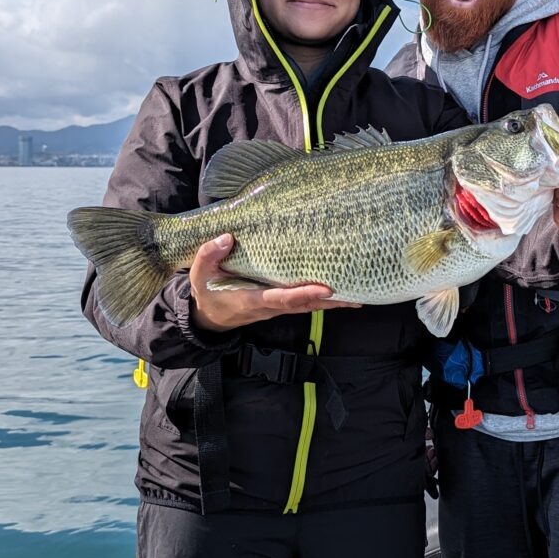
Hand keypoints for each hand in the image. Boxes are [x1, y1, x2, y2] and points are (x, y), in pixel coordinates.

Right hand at [189, 235, 361, 332]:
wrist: (207, 319)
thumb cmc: (206, 292)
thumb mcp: (200, 275)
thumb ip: (209, 255)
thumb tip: (227, 238)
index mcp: (250, 300)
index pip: (282, 298)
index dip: (304, 294)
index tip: (325, 288)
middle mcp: (268, 306)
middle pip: (305, 305)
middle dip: (330, 301)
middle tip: (356, 293)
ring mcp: (276, 308)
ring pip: (308, 306)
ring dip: (332, 302)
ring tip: (359, 293)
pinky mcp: (280, 305)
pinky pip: (304, 304)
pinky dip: (323, 300)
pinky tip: (341, 292)